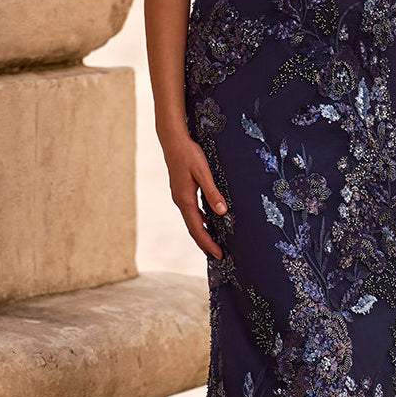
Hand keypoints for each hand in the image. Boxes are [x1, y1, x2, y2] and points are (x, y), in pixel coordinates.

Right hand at [162, 131, 226, 259]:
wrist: (173, 141)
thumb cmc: (189, 154)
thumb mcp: (203, 172)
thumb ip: (212, 192)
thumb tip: (222, 212)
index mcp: (185, 200)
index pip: (197, 228)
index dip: (208, 243)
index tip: (219, 255)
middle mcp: (180, 201)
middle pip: (193, 228)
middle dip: (205, 243)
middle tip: (219, 255)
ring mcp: (180, 197)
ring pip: (192, 220)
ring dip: (202, 233)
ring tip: (214, 243)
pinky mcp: (181, 191)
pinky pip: (191, 211)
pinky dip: (200, 220)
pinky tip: (208, 221)